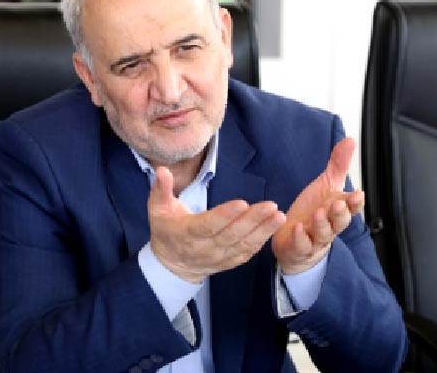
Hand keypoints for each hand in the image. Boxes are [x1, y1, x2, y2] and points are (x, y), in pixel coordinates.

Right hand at [148, 166, 286, 282]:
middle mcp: (204, 248)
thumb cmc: (166, 231)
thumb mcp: (157, 209)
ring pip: (243, 244)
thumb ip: (161, 189)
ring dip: (263, 230)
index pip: (208, 225)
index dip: (225, 215)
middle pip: (231, 234)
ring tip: (279, 215)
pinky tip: (273, 226)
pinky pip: (247, 252)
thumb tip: (163, 170)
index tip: (242, 203)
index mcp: (187, 234)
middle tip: (271, 206)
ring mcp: (219, 257)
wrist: (172, 265)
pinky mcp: (229, 262)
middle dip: (252, 220)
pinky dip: (261, 240)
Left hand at [271, 137, 364, 274]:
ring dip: (321, 225)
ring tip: (318, 213)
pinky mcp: (298, 247)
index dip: (355, 203)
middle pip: (339, 222)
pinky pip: (301, 245)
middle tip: (337, 204)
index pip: (351, 207)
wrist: (295, 241)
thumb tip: (350, 140)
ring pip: (323, 234)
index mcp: (337, 210)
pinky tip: (297, 228)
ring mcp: (314, 238)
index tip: (358, 194)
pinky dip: (300, 238)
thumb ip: (338, 164)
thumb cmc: (313, 212)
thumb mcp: (325, 185)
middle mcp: (329, 226)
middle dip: (340, 214)